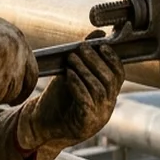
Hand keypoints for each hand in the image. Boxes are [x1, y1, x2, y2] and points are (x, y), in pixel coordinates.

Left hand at [15, 41, 122, 159]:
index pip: (119, 74)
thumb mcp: (73, 75)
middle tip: (82, 48)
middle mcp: (107, 106)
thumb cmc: (58, 99)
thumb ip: (85, 57)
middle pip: (109, 80)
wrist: (40, 126)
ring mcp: (98, 117)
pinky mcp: (85, 125)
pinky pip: (86, 102)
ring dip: (85, 70)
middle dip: (95, 61)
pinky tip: (68, 75)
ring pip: (98, 89)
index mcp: (108, 95)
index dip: (112, 58)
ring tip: (71, 59)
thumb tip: (98, 33)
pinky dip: (78, 85)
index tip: (100, 44)